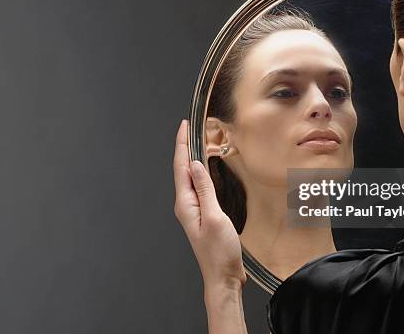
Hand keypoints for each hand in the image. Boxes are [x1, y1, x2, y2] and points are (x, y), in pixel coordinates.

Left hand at [173, 119, 245, 290]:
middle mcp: (186, 206)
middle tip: (188, 128)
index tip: (184, 126)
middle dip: (184, 147)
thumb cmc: (219, 252)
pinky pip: (198, 187)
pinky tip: (205, 170)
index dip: (182, 145)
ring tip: (195, 142)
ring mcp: (194, 211)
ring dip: (190, 159)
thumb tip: (194, 165)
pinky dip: (200, 173)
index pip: (180, 167)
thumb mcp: (215, 217)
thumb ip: (205, 190)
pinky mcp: (203, 215)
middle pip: (181, 170)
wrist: (223, 277)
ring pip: (189, 178)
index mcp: (185, 204)